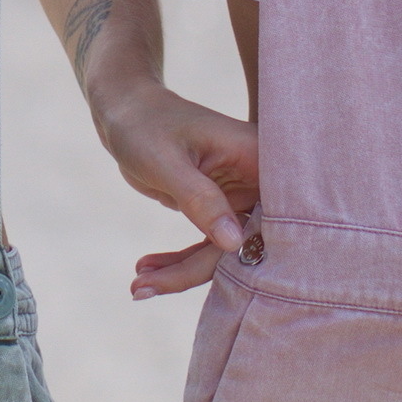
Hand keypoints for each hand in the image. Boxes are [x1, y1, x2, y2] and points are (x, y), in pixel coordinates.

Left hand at [92, 76, 258, 297]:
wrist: (126, 113)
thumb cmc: (146, 125)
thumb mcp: (168, 162)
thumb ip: (201, 199)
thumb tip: (235, 244)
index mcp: (260, 158)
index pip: (274, 216)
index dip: (255, 252)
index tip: (219, 285)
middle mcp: (260, 180)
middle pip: (248, 242)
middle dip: (197, 271)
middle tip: (143, 288)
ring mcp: (243, 197)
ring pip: (227, 252)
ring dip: (183, 272)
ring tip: (137, 285)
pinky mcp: (223, 211)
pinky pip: (211, 248)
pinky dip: (179, 263)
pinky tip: (145, 273)